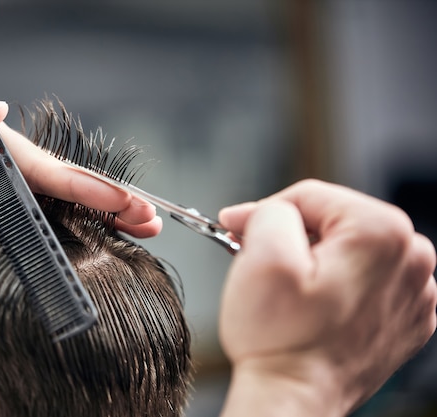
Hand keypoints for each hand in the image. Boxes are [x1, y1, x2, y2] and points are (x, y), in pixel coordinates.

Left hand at [0, 86, 159, 236]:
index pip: (45, 166)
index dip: (85, 185)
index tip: (121, 201)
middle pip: (62, 184)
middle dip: (108, 201)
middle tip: (149, 219)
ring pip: (55, 204)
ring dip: (98, 215)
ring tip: (136, 228)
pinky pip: (32, 222)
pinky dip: (65, 229)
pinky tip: (89, 237)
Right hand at [217, 179, 436, 416]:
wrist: (292, 400)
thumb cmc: (279, 341)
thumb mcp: (260, 255)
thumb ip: (271, 210)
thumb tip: (272, 210)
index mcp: (383, 234)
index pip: (311, 196)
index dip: (264, 210)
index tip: (236, 227)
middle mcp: (412, 262)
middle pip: (332, 220)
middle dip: (290, 234)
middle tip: (255, 257)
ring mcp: (413, 294)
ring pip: (345, 249)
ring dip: (312, 259)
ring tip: (287, 291)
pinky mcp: (403, 319)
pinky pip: (360, 280)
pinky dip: (332, 285)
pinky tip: (312, 308)